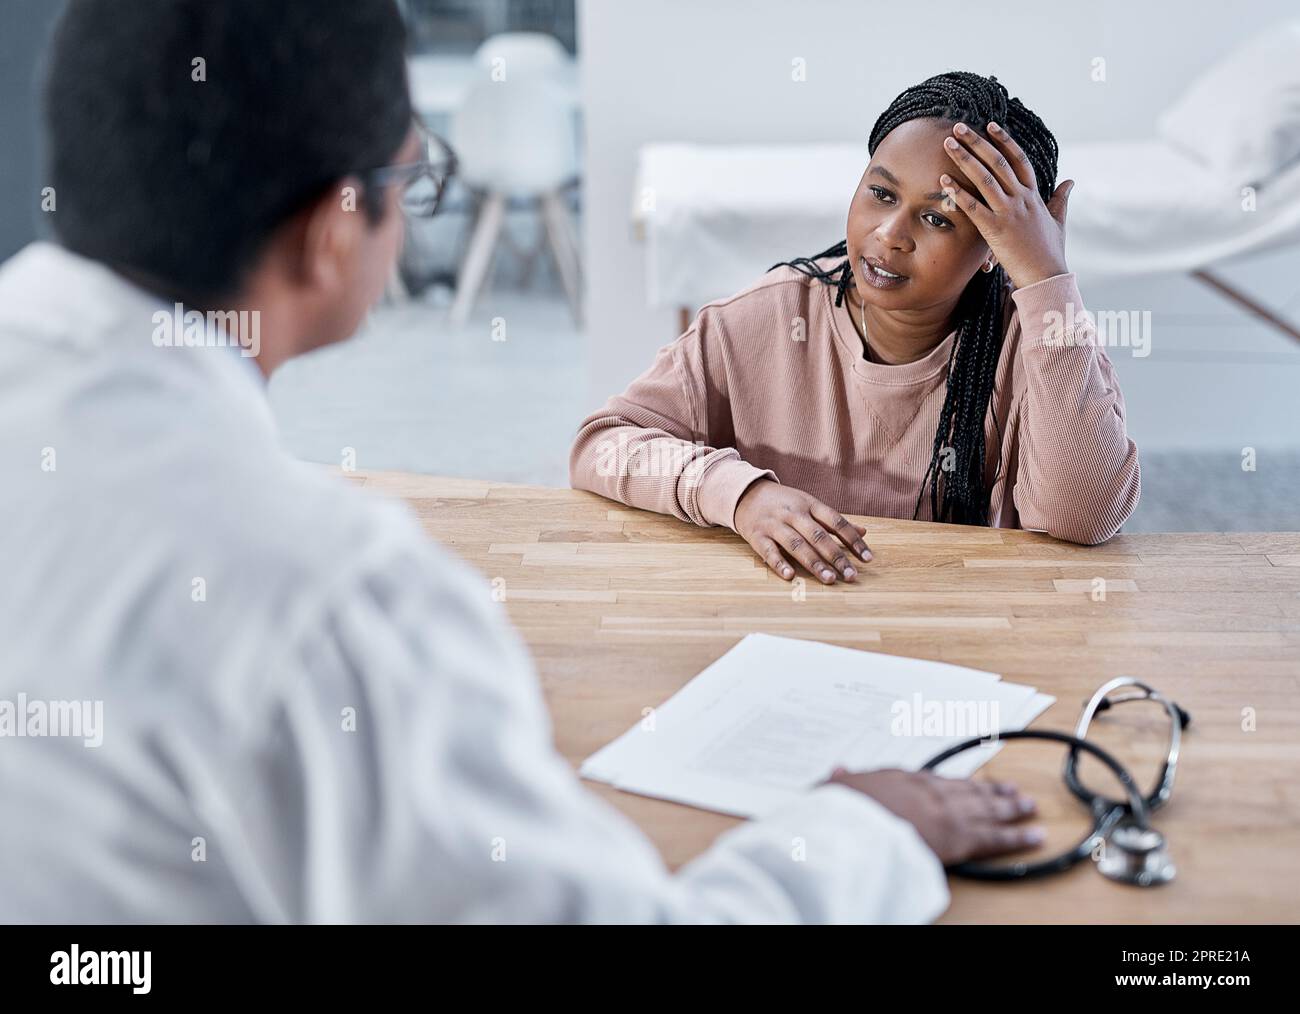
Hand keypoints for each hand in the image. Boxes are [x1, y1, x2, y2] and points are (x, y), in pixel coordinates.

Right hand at [733, 479, 871, 583]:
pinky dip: (779, 563)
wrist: (746, 494)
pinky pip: (769, 551)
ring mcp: (774, 524)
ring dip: (814, 563)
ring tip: (829, 579)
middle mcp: (793, 513)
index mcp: (810, 504)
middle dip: (836, 557)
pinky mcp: (757, 536)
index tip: (868, 559)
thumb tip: (863, 531)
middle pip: (818, 536)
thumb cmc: (784, 503)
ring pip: (796, 545)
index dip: (853, 540)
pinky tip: (790, 576)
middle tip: (851, 576)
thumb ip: (834, 521)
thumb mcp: (809, 505)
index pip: (837, 522)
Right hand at [827, 767, 1043, 865]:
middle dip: (992, 792)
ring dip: (1011, 808)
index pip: (938, 781)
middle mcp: (933, 791)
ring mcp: (950, 812)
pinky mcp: (961, 837)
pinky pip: (996, 838)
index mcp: (906, 779)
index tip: (967, 783)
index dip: (957, 783)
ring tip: (1028, 807)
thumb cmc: (847, 808)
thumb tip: (838, 771)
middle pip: (969, 791)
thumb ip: (844, 780)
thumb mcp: (839, 788)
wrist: (859, 822)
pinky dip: (1018, 837)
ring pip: (989, 809)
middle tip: (1013, 791)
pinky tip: (1035, 836)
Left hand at [939, 120, 1074, 288]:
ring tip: (947, 144)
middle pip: (997, 162)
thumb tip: (1070, 181)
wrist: (1046, 276)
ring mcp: (1009, 213)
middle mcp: (1022, 199)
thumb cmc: (1050, 251)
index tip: (990, 125)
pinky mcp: (996, 230)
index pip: (1019, 159)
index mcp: (1034, 195)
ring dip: (964, 159)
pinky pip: (974, 207)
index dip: (1004, 140)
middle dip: (977, 142)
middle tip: (958, 126)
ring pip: (985, 179)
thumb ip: (1061, 199)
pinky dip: (958, 192)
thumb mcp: (1058, 221)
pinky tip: (944, 181)